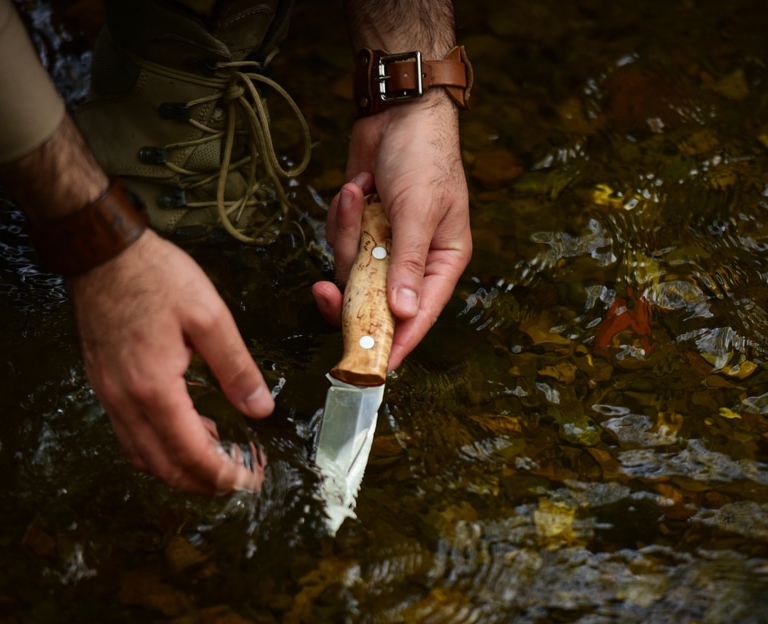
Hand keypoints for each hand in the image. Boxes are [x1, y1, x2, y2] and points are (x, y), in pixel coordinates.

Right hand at [66, 230, 273, 493]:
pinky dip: (157, 448)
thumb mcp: (209, 316)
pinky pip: (128, 434)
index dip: (223, 475)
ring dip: (179, 468)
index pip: (191, 453)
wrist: (101, 252)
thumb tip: (260, 408)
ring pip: (142, 456)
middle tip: (238, 479)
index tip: (250, 481)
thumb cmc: (155, 277)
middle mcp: (125, 401)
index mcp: (154, 388)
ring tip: (217, 458)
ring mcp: (109, 395)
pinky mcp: (103, 384)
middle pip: (163, 466)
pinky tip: (185, 430)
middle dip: (202, 483)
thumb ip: (236, 367)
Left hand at [312, 97, 471, 369]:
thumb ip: (407, 264)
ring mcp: (384, 246)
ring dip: (347, 233)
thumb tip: (402, 314)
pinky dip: (342, 216)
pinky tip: (356, 188)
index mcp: (442, 263)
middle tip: (326, 292)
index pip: (418, 316)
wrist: (399, 111)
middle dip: (350, 292)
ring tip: (360, 194)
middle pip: (376, 303)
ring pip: (351, 271)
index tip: (372, 368)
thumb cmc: (424, 158)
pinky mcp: (361, 229)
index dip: (396, 343)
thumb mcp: (419, 211)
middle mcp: (413, 262)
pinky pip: (340, 242)